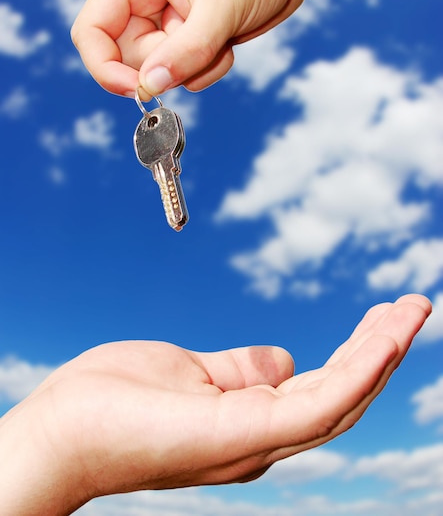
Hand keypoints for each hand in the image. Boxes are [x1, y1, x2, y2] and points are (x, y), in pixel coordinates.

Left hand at [0, 294, 430, 514]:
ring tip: (410, 312)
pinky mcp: (244, 434)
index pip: (321, 389)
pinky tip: (385, 337)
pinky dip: (359, 370)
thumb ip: (240, 368)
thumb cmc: (115, 402)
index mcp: (250, 423)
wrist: (61, 431)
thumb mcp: (191, 373)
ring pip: (341, 399)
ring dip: (382, 354)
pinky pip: (317, 402)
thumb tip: (285, 358)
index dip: (360, 355)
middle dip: (381, 350)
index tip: (384, 316)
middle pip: (341, 395)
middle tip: (412, 307)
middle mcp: (262, 440)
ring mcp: (256, 441)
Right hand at [70, 0, 313, 97]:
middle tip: (203, 49)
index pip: (91, 31)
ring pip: (157, 71)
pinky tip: (226, 42)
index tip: (137, 91)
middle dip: (167, 66)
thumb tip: (147, 87)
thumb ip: (183, 53)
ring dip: (192, 68)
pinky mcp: (183, 36)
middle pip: (126, 58)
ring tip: (222, 38)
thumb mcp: (220, 9)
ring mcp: (162, 19)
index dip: (105, 68)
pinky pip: (181, 72)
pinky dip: (205, 69)